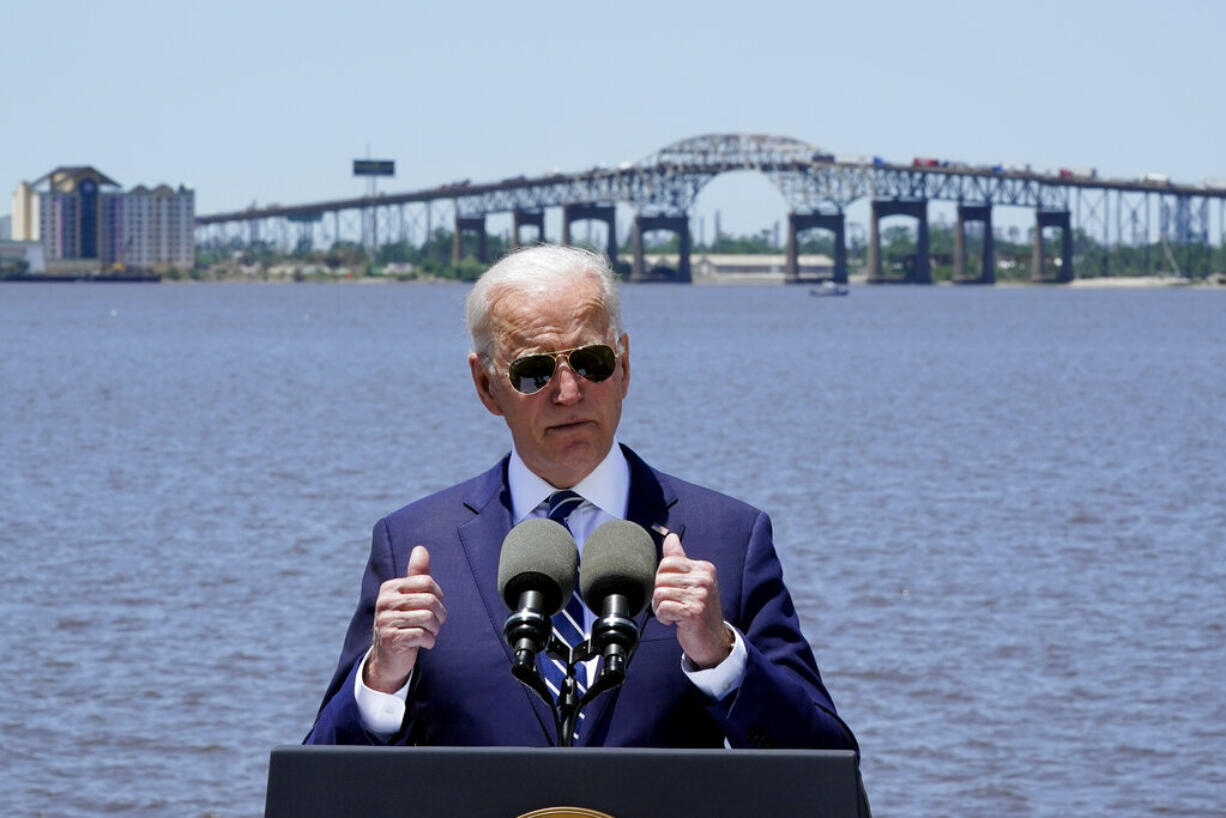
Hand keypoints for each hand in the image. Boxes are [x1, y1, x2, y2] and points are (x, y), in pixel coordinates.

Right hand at [365, 545, 445, 692]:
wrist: (388, 657)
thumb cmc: (404, 622)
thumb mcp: (410, 598)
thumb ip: (417, 575)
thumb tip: (420, 548)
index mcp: (390, 587)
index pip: (426, 582)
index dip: (439, 595)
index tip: (436, 606)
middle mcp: (385, 601)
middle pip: (429, 600)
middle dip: (440, 614)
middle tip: (437, 623)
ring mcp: (386, 620)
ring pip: (427, 618)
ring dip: (435, 629)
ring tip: (431, 633)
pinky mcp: (390, 638)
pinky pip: (421, 635)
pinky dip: (429, 641)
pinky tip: (425, 643)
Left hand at [651, 533, 732, 669]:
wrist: (713, 640)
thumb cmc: (699, 610)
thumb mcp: (692, 582)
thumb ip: (679, 560)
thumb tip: (670, 538)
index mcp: (703, 569)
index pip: (667, 562)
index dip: (662, 579)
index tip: (672, 591)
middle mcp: (704, 580)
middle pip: (661, 577)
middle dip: (659, 594)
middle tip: (671, 604)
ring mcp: (700, 596)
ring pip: (659, 593)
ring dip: (660, 607)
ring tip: (672, 613)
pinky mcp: (693, 612)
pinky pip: (662, 607)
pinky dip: (663, 616)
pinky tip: (673, 621)